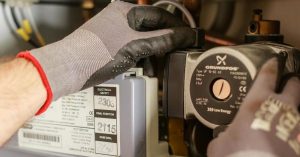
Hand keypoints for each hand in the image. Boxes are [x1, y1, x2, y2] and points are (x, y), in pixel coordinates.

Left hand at [17, 1, 194, 113]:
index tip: (189, 38)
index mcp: (126, 11)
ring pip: (143, 40)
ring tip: (158, 66)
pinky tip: (145, 68)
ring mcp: (115, 32)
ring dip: (153, 53)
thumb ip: (163, 40)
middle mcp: (121, 18)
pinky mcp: (111, 45)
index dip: (177, 28)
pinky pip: (133, 48)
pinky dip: (142, 58)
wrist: (69, 69)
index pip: (161, 17)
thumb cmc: (95, 54)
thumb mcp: (135, 46)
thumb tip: (185, 36)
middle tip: (176, 53)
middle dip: (165, 44)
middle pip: (153, 29)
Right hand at [207, 58, 299, 156]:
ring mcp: (295, 125)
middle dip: (292, 82)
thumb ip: (222, 136)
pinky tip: (284, 137)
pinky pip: (297, 133)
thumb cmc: (238, 153)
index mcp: (257, 103)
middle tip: (290, 82)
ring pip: (298, 110)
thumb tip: (221, 138)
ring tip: (284, 116)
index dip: (271, 66)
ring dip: (292, 111)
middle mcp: (280, 109)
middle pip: (294, 87)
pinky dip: (292, 133)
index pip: (267, 76)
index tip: (274, 61)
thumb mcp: (220, 143)